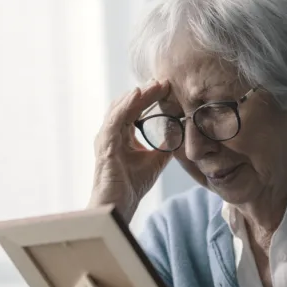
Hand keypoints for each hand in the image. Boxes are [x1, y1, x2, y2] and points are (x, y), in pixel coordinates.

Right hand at [88, 79, 172, 222]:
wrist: (118, 206)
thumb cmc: (130, 187)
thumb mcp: (155, 161)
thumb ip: (164, 146)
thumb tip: (181, 134)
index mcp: (121, 135)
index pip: (135, 109)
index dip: (149, 96)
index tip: (167, 86)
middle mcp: (111, 133)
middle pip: (127, 104)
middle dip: (146, 91)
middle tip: (164, 80)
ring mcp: (106, 138)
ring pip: (121, 107)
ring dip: (139, 94)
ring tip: (156, 83)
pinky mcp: (105, 145)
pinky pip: (115, 119)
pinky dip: (126, 105)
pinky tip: (138, 93)